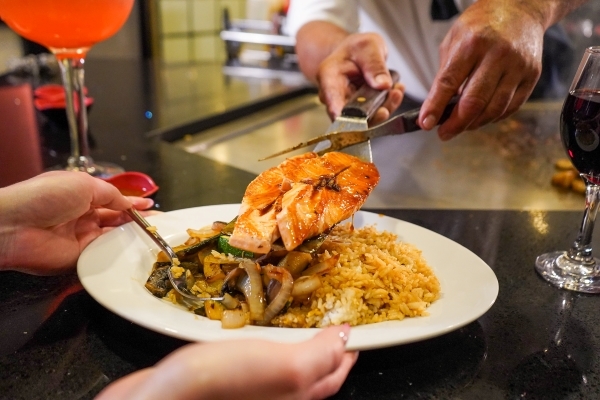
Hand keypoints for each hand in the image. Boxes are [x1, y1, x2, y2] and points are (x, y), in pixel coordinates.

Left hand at [0, 171, 153, 274]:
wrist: (14, 226)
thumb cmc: (47, 196)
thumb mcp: (83, 184)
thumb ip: (111, 194)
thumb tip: (129, 203)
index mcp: (82, 195)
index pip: (113, 200)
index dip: (133, 203)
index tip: (152, 207)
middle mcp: (83, 216)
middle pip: (116, 219)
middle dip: (138, 220)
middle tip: (161, 224)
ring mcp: (82, 238)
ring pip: (114, 237)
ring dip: (133, 235)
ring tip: (156, 235)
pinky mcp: (81, 258)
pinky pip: (105, 254)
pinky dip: (120, 251)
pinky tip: (137, 249)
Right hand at [97, 324, 357, 399]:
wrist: (163, 397)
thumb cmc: (223, 384)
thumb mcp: (285, 368)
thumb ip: (319, 356)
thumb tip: (345, 341)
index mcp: (295, 397)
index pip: (332, 378)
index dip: (346, 355)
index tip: (352, 333)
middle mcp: (275, 399)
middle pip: (309, 379)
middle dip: (322, 353)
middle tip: (327, 326)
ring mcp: (250, 393)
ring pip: (282, 371)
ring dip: (292, 348)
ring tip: (295, 326)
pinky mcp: (225, 384)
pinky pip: (256, 365)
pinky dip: (263, 348)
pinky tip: (254, 335)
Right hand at [313, 30, 404, 125]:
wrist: (355, 52)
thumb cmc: (356, 48)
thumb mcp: (368, 47)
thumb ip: (374, 65)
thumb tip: (382, 85)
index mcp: (329, 79)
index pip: (334, 106)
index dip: (348, 119)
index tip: (365, 119)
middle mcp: (334, 97)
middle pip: (351, 117)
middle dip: (374, 112)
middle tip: (393, 95)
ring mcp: (346, 106)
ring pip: (365, 119)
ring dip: (385, 107)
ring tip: (397, 90)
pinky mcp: (359, 111)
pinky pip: (374, 115)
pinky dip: (387, 105)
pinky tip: (396, 91)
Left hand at [419, 0, 544, 139]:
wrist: (521, 9)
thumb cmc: (483, 24)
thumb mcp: (454, 39)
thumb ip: (446, 72)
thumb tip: (436, 106)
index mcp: (473, 43)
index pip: (449, 82)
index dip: (435, 106)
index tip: (426, 123)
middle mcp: (498, 55)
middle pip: (474, 102)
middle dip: (455, 124)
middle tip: (443, 133)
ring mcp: (518, 66)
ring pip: (494, 109)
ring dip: (474, 124)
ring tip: (461, 126)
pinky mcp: (532, 75)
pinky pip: (511, 107)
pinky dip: (493, 117)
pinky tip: (481, 117)